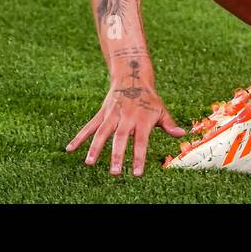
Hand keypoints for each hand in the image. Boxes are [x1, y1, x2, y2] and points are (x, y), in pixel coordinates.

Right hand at [66, 83, 185, 176]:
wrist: (132, 78)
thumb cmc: (149, 99)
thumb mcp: (161, 110)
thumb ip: (169, 124)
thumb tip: (181, 134)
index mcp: (142, 120)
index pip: (141, 142)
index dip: (139, 158)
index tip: (137, 173)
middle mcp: (126, 118)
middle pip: (120, 139)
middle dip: (117, 156)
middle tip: (115, 173)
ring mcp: (112, 116)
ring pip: (102, 133)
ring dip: (95, 148)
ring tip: (89, 163)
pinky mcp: (101, 114)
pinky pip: (89, 127)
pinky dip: (79, 137)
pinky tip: (69, 149)